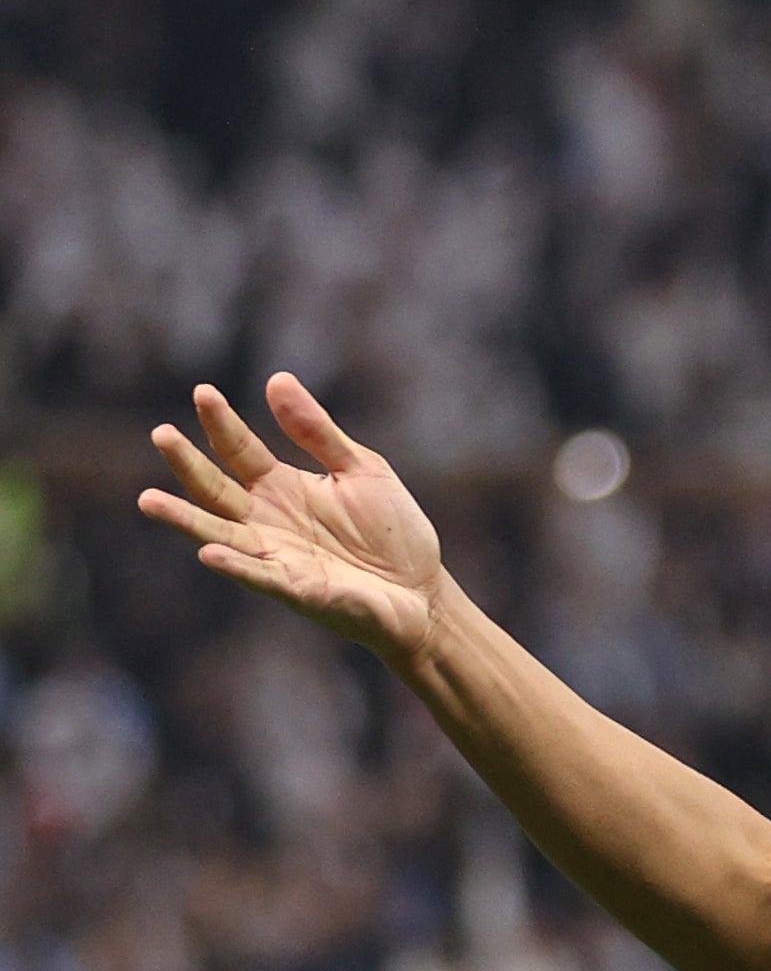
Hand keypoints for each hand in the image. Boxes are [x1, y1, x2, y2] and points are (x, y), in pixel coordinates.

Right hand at [135, 375, 446, 662]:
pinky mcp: (294, 588)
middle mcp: (266, 519)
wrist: (422, 591)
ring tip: (148, 500)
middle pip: (216, 488)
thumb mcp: (361, 469)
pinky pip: (258, 575)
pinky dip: (234, 565)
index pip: (239, 449)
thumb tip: (276, 379)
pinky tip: (209, 552)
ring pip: (219, 534)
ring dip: (185, 519)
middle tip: (162, 434)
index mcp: (280, 486)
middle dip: (188, 464)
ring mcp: (275, 554)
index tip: (203, 391)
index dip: (222, 423)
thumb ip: (318, 432)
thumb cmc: (390, 531)